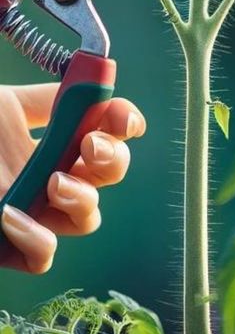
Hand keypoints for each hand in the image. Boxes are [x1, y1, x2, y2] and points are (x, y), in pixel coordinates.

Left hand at [0, 83, 145, 273]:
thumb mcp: (4, 104)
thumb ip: (45, 97)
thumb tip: (89, 78)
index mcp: (52, 139)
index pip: (108, 132)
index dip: (124, 123)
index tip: (121, 116)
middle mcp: (49, 175)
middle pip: (109, 176)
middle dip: (112, 159)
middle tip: (88, 146)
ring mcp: (32, 213)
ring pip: (87, 219)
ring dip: (82, 198)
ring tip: (53, 182)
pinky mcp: (8, 247)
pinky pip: (42, 255)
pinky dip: (37, 237)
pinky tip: (11, 214)